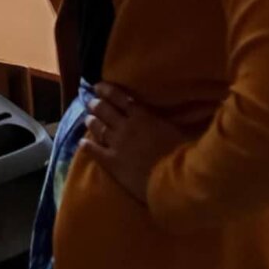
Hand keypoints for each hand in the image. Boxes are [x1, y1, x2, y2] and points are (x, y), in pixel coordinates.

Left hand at [81, 82, 188, 204]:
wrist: (172, 182)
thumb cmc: (182, 155)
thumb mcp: (179, 130)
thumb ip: (171, 119)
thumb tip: (186, 108)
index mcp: (142, 116)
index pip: (120, 97)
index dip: (106, 90)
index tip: (98, 86)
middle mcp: (126, 126)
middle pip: (105, 110)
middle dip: (96, 104)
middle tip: (91, 102)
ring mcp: (116, 144)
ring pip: (97, 127)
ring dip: (91, 121)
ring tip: (87, 118)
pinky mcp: (111, 162)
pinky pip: (94, 150)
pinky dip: (86, 145)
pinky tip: (82, 143)